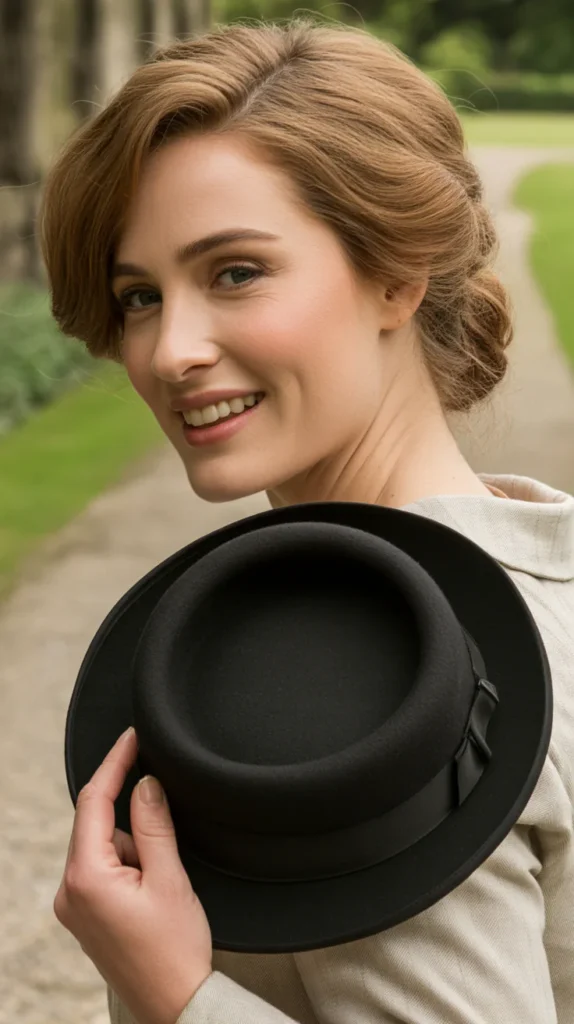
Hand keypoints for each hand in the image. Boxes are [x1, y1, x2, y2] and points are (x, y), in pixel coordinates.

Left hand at [55, 727, 212, 1023]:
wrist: (175, 1003)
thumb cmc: (174, 951)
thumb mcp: (170, 877)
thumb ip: (153, 823)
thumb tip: (144, 783)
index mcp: (86, 877)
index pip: (93, 801)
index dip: (115, 763)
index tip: (132, 737)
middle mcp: (70, 890)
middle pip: (96, 822)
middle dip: (130, 812)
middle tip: (164, 820)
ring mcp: (75, 905)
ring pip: (103, 844)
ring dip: (134, 843)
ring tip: (164, 879)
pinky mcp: (86, 914)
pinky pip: (103, 866)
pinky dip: (129, 860)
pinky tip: (153, 885)